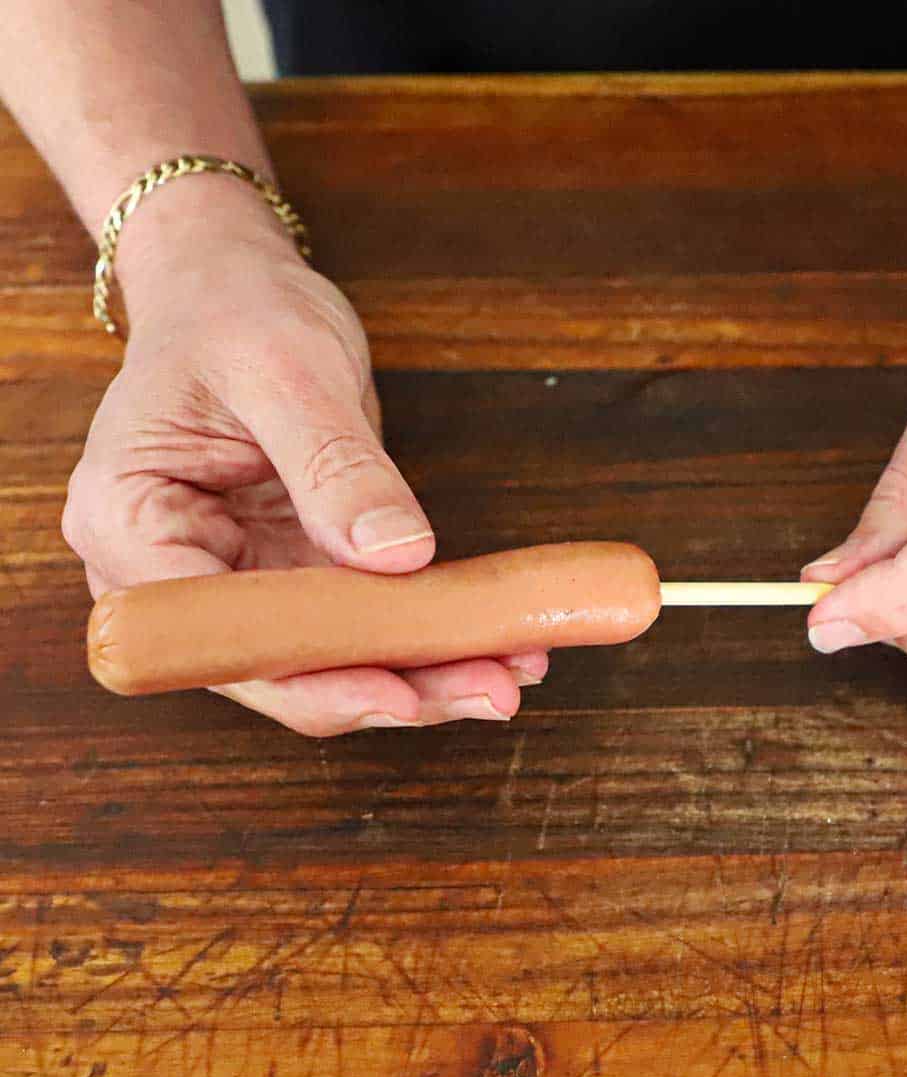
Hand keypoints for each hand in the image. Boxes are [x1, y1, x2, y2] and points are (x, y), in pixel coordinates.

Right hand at [62, 185, 546, 733]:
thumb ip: (335, 466)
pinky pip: (357, 622)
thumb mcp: (286, 369)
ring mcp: (235, 578)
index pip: (212, 638)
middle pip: (279, 668)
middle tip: (493, 694)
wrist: (234, 287)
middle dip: (388, 690)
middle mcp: (171, 573)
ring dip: (421, 674)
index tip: (400, 692)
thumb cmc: (234, 310)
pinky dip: (423, 635)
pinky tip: (494, 639)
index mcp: (129, 524)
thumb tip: (397, 554)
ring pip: (328, 660)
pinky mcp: (290, 571)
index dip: (308, 680)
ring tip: (512, 670)